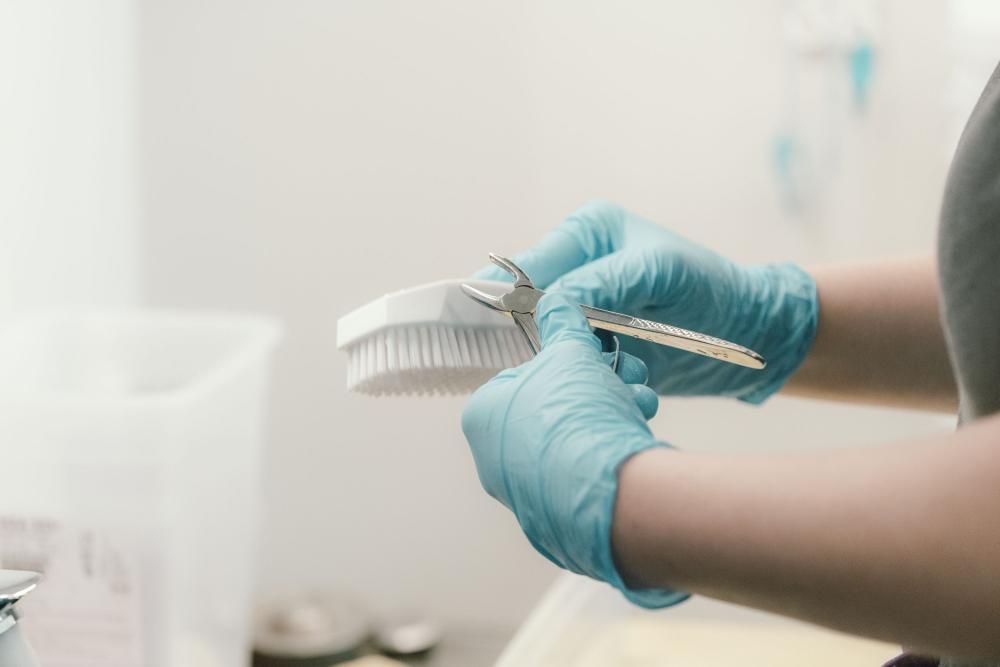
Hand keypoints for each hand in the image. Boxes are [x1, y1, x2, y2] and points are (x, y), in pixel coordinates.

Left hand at [461, 293, 687, 607]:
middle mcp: (494, 459)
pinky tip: (637, 437)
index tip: (591, 355)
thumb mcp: (570, 352)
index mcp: (482, 416)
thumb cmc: (574, 416)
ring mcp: (525, 494)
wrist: (606, 491)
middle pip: (554, 407)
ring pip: (575, 438)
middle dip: (597, 387)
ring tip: (640, 402)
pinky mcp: (558, 519)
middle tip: (625, 374)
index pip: (521, 375)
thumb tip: (557, 302)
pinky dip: (612, 453)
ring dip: (613, 413)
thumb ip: (562, 324)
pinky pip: (587, 473)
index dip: (563, 361)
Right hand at [475, 201, 817, 401]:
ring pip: (542, 342)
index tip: (488, 328)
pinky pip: (565, 365)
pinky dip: (582, 377)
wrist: (746, 334)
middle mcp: (574, 269)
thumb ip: (605, 281)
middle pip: (524, 306)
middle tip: (556, 358)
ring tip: (607, 368)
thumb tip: (552, 302)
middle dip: (539, 336)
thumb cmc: (710, 288)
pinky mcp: (589, 347)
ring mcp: (579, 312)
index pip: (526, 265)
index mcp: (585, 234)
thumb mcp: (661, 272)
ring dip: (565, 362)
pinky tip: (614, 381)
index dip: (504, 296)